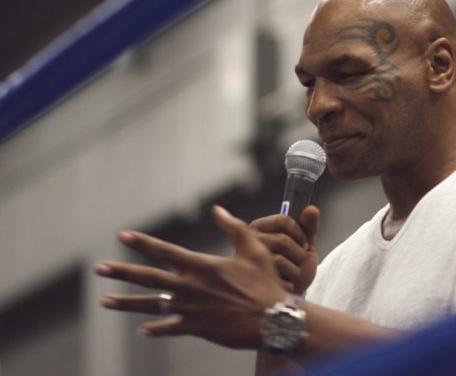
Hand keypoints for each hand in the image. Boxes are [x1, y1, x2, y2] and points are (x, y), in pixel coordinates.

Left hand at [95, 205, 286, 348]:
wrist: (273, 319)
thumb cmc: (266, 283)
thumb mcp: (254, 249)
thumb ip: (234, 227)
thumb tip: (217, 209)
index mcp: (202, 266)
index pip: (164, 251)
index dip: (142, 243)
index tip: (122, 236)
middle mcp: (190, 287)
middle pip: (149, 278)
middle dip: (121, 272)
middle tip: (99, 269)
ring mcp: (191, 309)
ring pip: (151, 305)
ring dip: (127, 303)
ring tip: (105, 301)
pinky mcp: (197, 328)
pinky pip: (170, 329)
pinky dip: (156, 329)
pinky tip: (142, 330)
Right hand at [250, 206, 319, 294]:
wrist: (291, 295)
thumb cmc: (294, 267)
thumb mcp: (304, 244)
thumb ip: (308, 227)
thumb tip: (312, 209)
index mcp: (260, 228)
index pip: (283, 220)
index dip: (299, 232)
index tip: (302, 242)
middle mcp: (250, 242)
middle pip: (283, 240)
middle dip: (299, 253)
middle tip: (298, 260)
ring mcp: (251, 263)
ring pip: (280, 259)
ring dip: (296, 268)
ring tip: (293, 272)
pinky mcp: (255, 281)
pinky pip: (279, 278)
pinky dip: (291, 280)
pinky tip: (288, 282)